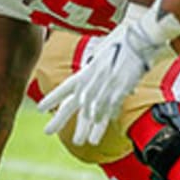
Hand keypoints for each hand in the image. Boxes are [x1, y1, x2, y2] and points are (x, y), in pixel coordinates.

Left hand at [41, 6, 178, 145]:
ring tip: (79, 142)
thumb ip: (97, 69)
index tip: (40, 109)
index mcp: (86, 70)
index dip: (52, 98)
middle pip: (72, 104)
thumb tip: (94, 77)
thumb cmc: (123, 42)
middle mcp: (92, 80)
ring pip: (91, 113)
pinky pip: (109, 110)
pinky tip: (95, 136)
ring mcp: (106, 87)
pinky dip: (102, 123)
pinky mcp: (121, 90)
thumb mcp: (103, 53)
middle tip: (47, 131)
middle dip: (59, 119)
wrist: (140, 37)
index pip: (65, 87)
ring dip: (85, 129)